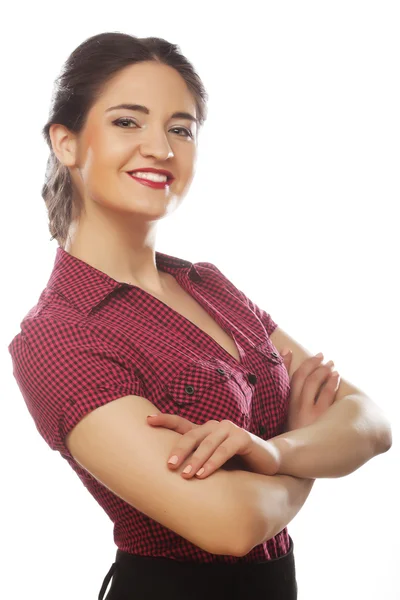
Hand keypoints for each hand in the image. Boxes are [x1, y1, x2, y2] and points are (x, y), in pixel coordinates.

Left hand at [146, 414, 264, 478]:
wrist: (268, 464)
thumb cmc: (237, 465)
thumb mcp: (213, 464)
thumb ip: (197, 465)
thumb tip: (168, 479)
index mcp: (205, 431)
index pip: (181, 423)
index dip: (165, 419)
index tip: (147, 419)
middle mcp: (215, 427)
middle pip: (192, 434)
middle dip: (179, 449)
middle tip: (169, 465)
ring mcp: (229, 429)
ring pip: (208, 443)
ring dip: (196, 460)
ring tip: (186, 475)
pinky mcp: (243, 437)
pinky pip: (225, 450)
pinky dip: (214, 462)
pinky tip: (204, 474)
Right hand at [279, 349, 340, 430]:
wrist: (298, 461)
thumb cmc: (291, 437)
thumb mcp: (281, 418)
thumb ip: (280, 398)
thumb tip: (277, 380)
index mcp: (283, 406)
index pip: (283, 378)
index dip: (285, 361)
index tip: (288, 349)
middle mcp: (295, 407)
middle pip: (303, 377)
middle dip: (312, 363)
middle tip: (321, 355)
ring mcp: (309, 413)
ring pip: (316, 383)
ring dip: (324, 370)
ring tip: (331, 365)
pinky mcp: (322, 420)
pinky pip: (328, 395)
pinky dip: (332, 382)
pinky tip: (336, 377)